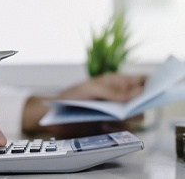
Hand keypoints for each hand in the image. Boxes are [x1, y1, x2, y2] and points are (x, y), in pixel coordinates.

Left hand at [22, 73, 145, 137]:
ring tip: (109, 121)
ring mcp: (115, 111)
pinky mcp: (110, 124)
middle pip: (141, 101)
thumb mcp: (91, 90)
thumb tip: (138, 91)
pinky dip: (117, 128)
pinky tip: (104, 126)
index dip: (149, 84)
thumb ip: (114, 92)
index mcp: (115, 82)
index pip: (139, 80)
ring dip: (127, 120)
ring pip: (135, 117)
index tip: (152, 92)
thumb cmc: (71, 96)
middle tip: (127, 112)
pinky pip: (123, 128)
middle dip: (138, 107)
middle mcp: (118, 97)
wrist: (56, 116)